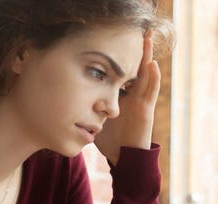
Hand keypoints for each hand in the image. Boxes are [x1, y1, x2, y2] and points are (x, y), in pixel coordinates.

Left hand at [94, 32, 160, 164]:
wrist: (123, 158)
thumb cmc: (110, 141)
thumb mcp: (94, 119)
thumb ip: (85, 109)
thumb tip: (63, 102)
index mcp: (121, 96)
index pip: (121, 72)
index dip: (120, 57)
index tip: (115, 40)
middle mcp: (132, 95)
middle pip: (135, 67)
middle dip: (137, 50)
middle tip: (139, 31)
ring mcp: (141, 101)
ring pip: (145, 74)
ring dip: (148, 57)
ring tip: (148, 40)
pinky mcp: (146, 110)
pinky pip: (151, 91)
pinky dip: (154, 78)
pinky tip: (153, 65)